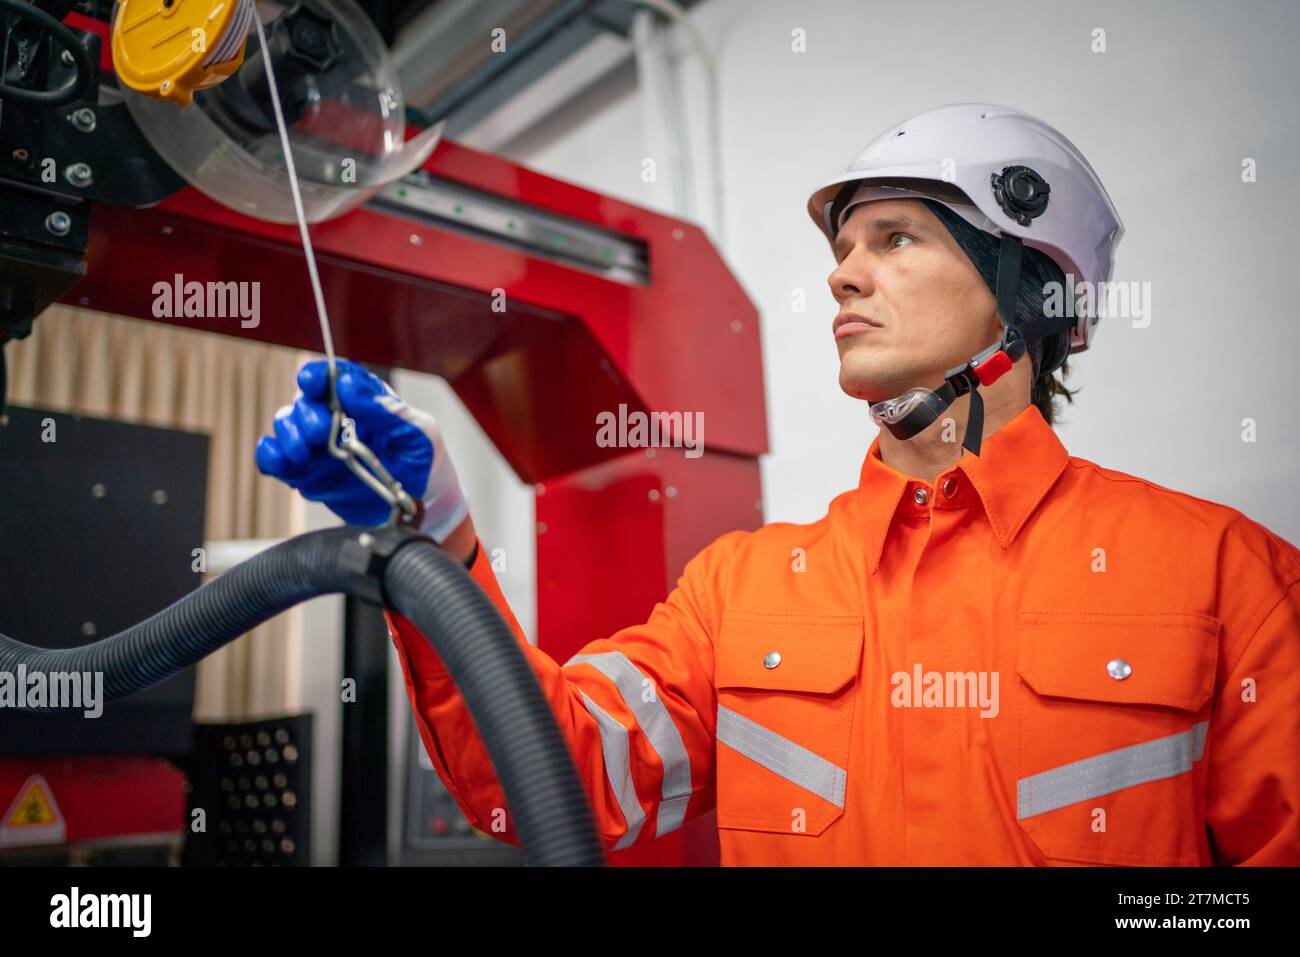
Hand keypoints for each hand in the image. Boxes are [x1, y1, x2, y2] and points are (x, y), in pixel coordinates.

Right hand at [254, 359, 469, 541]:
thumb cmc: (423, 462)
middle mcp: (336, 417)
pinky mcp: (307, 472)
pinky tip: (284, 463)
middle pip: (305, 401)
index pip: (336, 377)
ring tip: (304, 453)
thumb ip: (386, 409)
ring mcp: (319, 445)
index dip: (319, 375)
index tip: (311, 381)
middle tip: (322, 433)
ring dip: (288, 434)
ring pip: (286, 425)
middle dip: (307, 414)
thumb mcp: (417, 434)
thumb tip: (348, 384)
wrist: (420, 506)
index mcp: (364, 400)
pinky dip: (271, 457)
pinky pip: (275, 459)